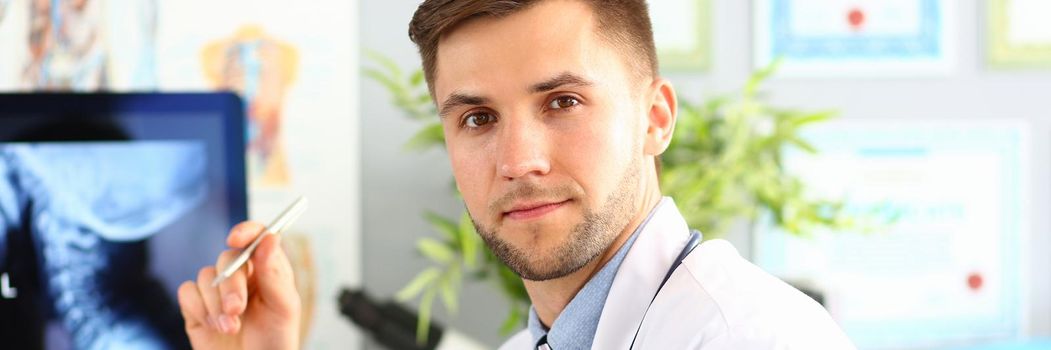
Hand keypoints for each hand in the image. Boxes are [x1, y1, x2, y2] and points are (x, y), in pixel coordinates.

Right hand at [178, 222, 300, 349]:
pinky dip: (199, 309)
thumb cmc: (275, 341)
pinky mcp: (196, 306)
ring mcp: (217, 290)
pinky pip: (187, 292)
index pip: (256, 237)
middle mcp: (241, 275)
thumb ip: (275, 274)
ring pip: (205, 276)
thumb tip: (269, 239)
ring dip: (216, 305)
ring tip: (232, 328)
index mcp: (266, 269)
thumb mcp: (283, 308)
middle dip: (231, 285)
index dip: (245, 231)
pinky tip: (214, 327)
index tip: (235, 239)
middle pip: (227, 258)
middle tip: (237, 309)